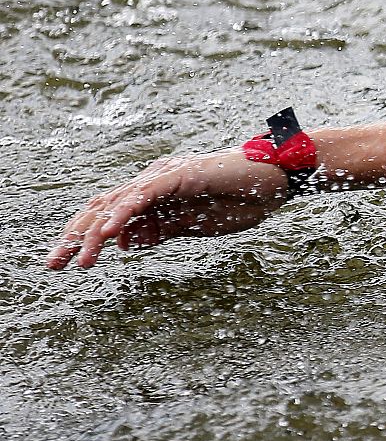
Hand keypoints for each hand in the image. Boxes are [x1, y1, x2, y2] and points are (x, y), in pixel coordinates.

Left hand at [46, 150, 289, 269]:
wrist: (277, 179)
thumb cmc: (244, 199)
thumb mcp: (197, 226)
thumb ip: (161, 232)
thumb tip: (124, 244)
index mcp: (156, 196)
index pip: (109, 215)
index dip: (85, 237)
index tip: (68, 264)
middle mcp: (153, 183)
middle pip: (102, 208)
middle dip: (74, 237)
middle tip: (54, 265)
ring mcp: (164, 177)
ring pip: (116, 203)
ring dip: (92, 232)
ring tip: (76, 258)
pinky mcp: (178, 175)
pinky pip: (143, 195)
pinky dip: (123, 213)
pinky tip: (109, 233)